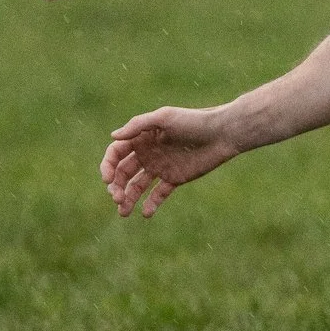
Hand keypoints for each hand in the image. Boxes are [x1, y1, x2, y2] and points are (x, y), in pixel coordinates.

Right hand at [101, 106, 243, 217]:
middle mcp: (147, 153)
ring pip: (137, 186)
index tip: (108, 181)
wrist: (222, 133)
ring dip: (128, 199)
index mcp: (141, 138)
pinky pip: (158, 194)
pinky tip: (146, 213)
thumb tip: (113, 136)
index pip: (116, 154)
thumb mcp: (165, 117)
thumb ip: (139, 125)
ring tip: (124, 212)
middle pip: (123, 173)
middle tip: (117, 199)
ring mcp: (160, 167)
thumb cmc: (193, 121)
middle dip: (116, 187)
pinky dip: (151, 204)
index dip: (107, 167)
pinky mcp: (174, 178)